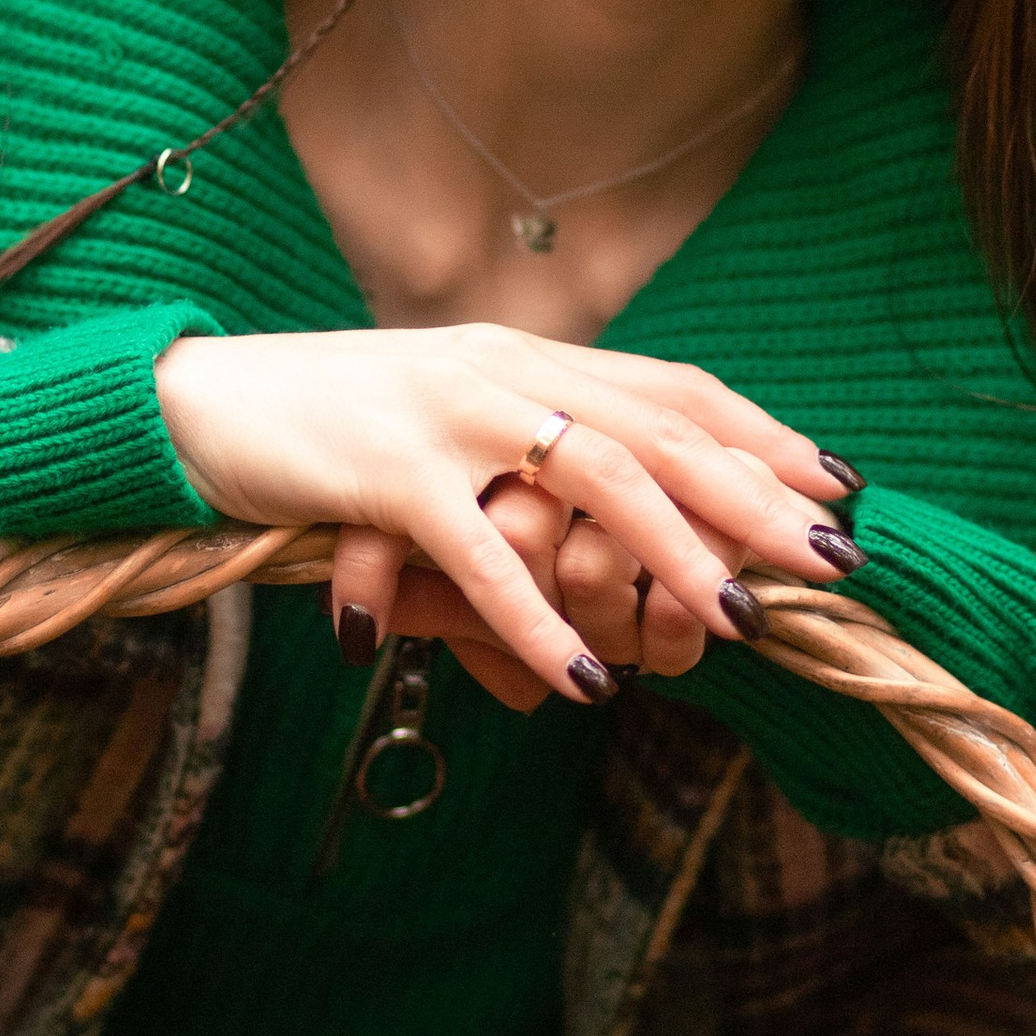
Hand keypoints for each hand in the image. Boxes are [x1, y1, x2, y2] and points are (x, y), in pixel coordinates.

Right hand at [153, 325, 859, 703]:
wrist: (199, 405)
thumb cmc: (329, 430)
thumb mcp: (447, 417)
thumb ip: (528, 444)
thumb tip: (618, 505)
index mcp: (525, 356)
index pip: (671, 386)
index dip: (760, 435)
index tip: (836, 487)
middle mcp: (502, 370)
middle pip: (658, 428)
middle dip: (755, 495)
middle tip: (830, 560)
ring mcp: (446, 413)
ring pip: (593, 476)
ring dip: (673, 552)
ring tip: (734, 621)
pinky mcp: (384, 471)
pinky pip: (480, 552)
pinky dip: (537, 619)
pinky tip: (584, 679)